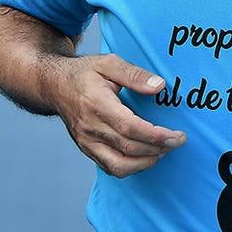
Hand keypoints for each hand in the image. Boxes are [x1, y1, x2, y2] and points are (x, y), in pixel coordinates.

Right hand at [52, 54, 184, 177]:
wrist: (53, 85)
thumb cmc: (85, 73)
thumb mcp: (109, 63)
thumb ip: (135, 74)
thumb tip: (160, 86)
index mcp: (96, 104)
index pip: (130, 127)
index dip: (156, 135)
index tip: (177, 135)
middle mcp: (90, 127)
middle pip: (129, 148)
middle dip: (158, 149)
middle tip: (178, 141)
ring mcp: (86, 142)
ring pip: (119, 166)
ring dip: (146, 162)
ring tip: (163, 150)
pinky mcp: (86, 149)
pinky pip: (110, 168)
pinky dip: (132, 167)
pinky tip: (146, 156)